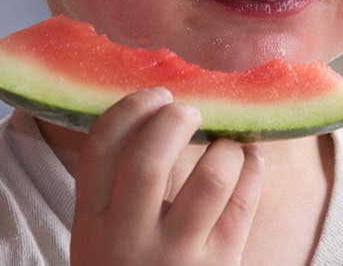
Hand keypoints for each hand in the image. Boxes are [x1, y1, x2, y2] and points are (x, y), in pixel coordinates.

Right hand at [70, 88, 264, 265]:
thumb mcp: (101, 239)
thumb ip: (118, 189)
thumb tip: (154, 111)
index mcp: (90, 225)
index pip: (99, 151)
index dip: (128, 110)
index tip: (153, 94)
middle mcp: (128, 240)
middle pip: (148, 159)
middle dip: (173, 119)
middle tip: (189, 110)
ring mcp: (176, 257)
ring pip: (209, 179)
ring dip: (223, 148)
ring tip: (225, 142)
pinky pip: (244, 204)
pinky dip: (252, 168)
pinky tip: (249, 156)